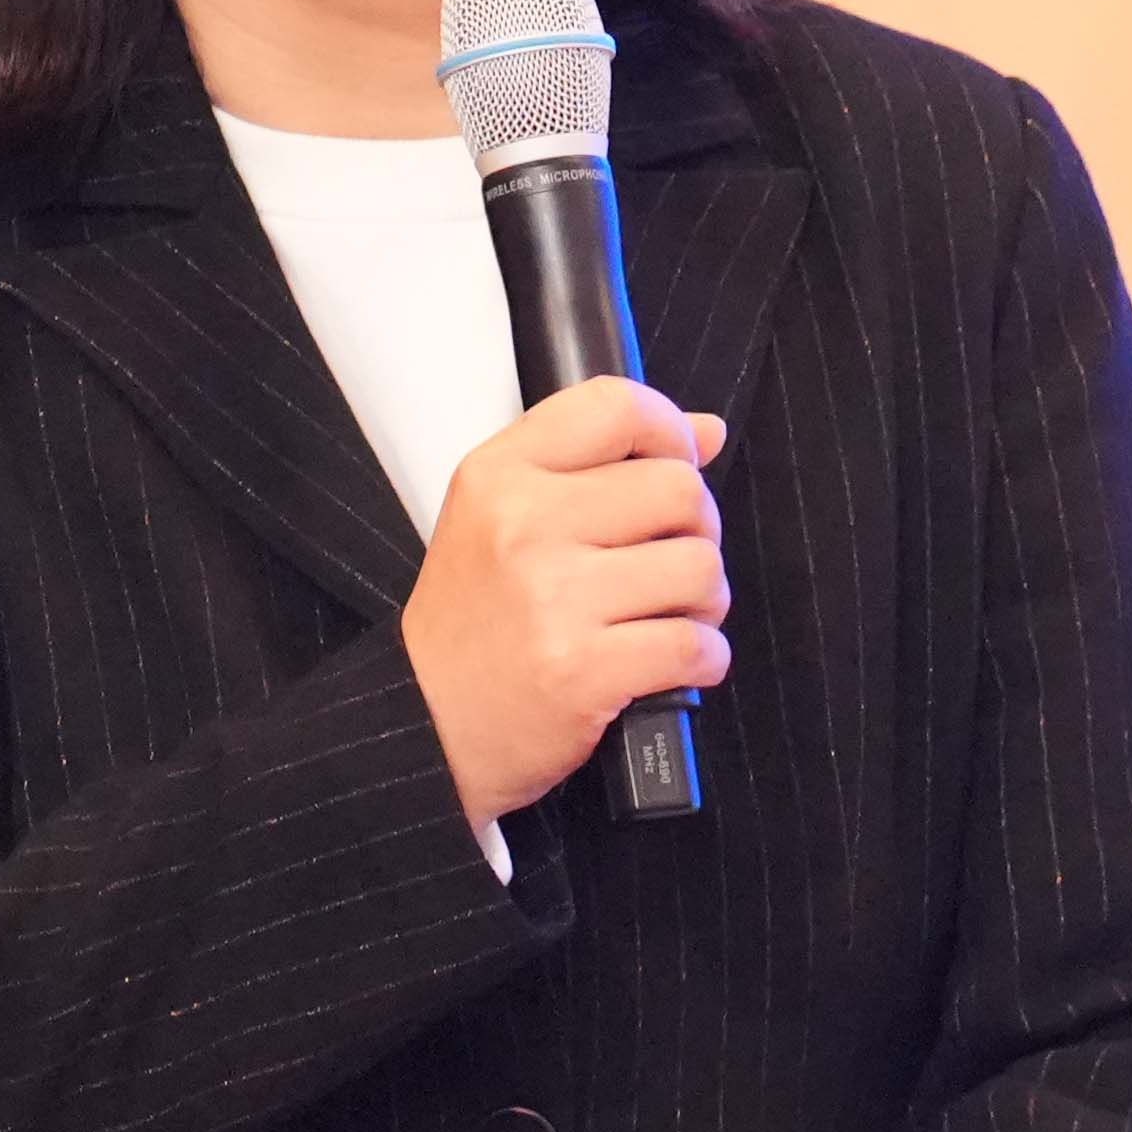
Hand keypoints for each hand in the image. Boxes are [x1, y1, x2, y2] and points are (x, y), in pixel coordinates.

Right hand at [402, 377, 732, 828]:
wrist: (424, 724)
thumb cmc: (474, 621)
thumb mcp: (503, 516)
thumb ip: (601, 462)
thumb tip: (707, 431)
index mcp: (500, 475)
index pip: (617, 407)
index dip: (672, 432)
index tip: (679, 462)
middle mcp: (524, 525)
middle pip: (679, 489)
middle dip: (698, 530)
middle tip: (669, 561)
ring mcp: (554, 599)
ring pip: (700, 568)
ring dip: (705, 600)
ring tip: (668, 615)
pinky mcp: (584, 670)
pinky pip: (696, 645)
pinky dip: (704, 658)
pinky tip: (671, 663)